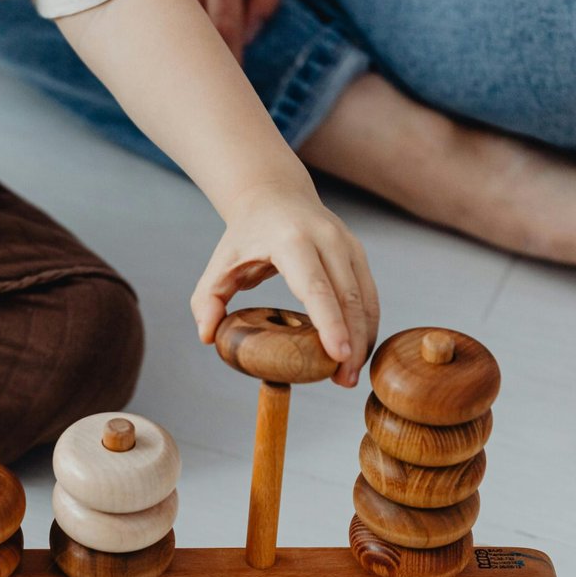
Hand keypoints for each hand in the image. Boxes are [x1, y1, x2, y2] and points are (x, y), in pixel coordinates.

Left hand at [190, 181, 378, 386]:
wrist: (275, 196)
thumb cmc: (245, 236)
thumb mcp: (219, 265)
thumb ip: (206, 300)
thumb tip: (207, 336)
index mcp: (292, 241)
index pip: (315, 287)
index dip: (329, 322)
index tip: (338, 354)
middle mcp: (327, 239)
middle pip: (347, 296)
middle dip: (352, 341)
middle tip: (344, 380)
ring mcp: (348, 244)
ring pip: (365, 297)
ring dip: (364, 338)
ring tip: (349, 375)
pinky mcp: (358, 253)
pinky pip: (369, 293)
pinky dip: (366, 324)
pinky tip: (356, 351)